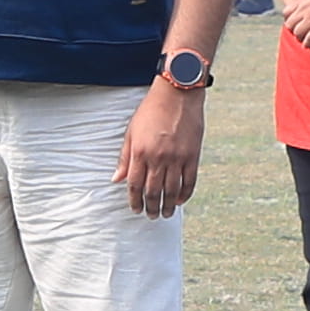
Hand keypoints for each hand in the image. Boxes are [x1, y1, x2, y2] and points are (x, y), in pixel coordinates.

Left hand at [117, 78, 206, 215]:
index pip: (135, 185)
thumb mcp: (132, 132)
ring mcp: (177, 158)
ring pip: (172, 191)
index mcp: (140, 152)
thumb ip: (125, 158)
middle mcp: (158, 158)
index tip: (135, 210)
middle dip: (151, 208)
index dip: (134, 201)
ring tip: (166, 214)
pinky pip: (189, 181)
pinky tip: (180, 201)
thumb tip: (116, 179)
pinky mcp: (193, 155)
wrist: (177, 94)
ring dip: (168, 206)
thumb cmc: (151, 111)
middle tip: (151, 216)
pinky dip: (185, 194)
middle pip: (153, 192)